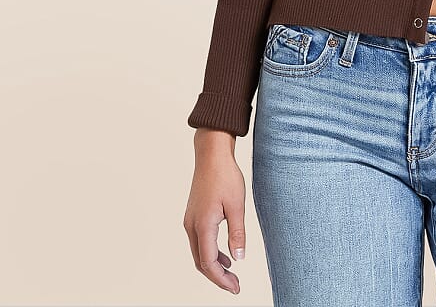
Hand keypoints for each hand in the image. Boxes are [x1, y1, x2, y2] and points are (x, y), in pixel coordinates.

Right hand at [184, 129, 245, 294]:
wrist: (211, 155)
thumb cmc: (226, 176)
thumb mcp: (237, 205)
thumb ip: (238, 233)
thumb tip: (239, 259)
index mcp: (203, 225)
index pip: (209, 263)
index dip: (221, 279)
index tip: (235, 288)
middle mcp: (192, 225)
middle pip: (201, 262)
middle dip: (217, 277)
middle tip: (235, 285)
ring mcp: (190, 221)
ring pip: (199, 253)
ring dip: (213, 266)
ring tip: (231, 273)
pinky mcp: (193, 216)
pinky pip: (199, 242)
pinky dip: (210, 253)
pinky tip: (224, 255)